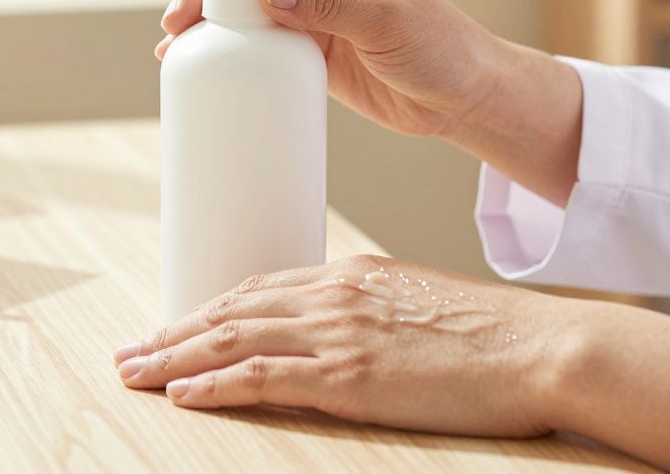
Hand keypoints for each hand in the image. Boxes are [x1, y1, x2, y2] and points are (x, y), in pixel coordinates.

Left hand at [113, 255, 669, 471]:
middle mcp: (334, 296)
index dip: (208, 307)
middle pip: (231, 310)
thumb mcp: (418, 304)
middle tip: (130, 350)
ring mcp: (339, 334)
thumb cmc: (491, 334)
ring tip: (135, 371)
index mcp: (350, 276)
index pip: (258, 287)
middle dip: (174, 332)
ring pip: (233, 339)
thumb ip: (368, 312)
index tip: (175, 324)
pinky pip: (264, 377)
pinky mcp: (350, 377)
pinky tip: (182, 393)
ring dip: (176, 357)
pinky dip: (216, 385)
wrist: (538, 347)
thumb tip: (339, 334)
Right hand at [157, 0, 503, 138]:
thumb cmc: (441, 47)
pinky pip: (252, 35)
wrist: (459, 98)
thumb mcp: (386, 23)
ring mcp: (308, 5)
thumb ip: (326, 7)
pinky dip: (220, 43)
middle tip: (182, 15)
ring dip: (205, 11)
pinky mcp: (304, 44)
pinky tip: (193, 56)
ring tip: (178, 39)